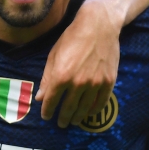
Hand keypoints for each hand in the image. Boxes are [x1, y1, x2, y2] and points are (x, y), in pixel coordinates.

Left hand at [36, 0, 119, 127]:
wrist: (99, 25)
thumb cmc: (72, 37)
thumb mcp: (54, 55)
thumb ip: (47, 78)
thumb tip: (40, 97)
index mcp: (61, 76)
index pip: (51, 101)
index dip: (47, 111)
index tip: (45, 116)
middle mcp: (78, 83)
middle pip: (68, 108)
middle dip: (63, 118)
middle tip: (61, 123)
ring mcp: (95, 83)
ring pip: (84, 108)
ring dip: (77, 117)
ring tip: (74, 121)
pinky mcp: (108, 81)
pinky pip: (100, 102)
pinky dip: (94, 111)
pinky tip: (89, 113)